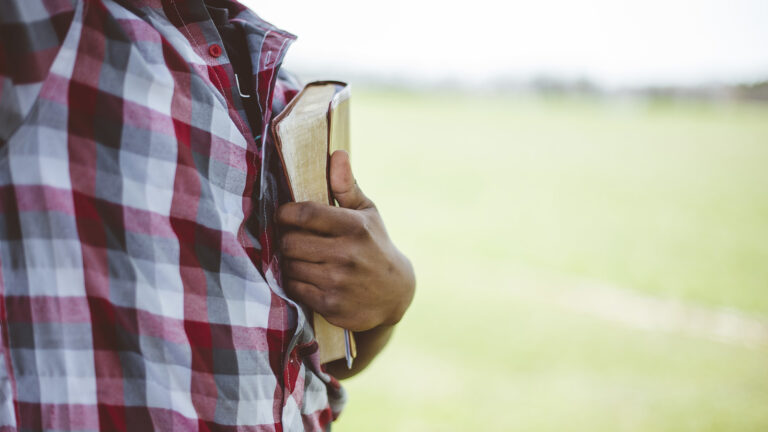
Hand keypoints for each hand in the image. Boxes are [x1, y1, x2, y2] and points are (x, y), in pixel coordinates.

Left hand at [276, 150, 414, 331]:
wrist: (394, 294)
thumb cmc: (374, 246)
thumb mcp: (367, 214)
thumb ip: (346, 186)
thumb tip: (337, 153)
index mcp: (354, 227)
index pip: (305, 214)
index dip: (285, 213)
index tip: (284, 215)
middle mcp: (346, 254)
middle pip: (290, 242)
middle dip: (288, 239)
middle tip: (295, 239)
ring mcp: (337, 282)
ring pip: (289, 265)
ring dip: (291, 261)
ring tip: (303, 258)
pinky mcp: (330, 305)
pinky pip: (294, 288)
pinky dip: (295, 282)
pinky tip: (309, 277)